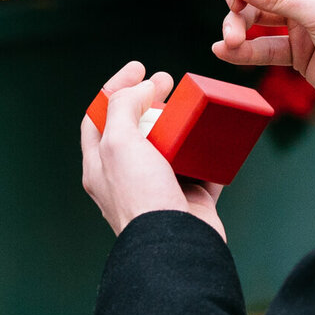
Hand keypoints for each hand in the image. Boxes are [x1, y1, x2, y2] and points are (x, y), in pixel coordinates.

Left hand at [79, 60, 225, 237]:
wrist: (176, 247)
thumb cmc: (141, 197)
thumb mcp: (119, 142)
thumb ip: (124, 107)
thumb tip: (142, 88)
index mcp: (99, 166)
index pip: (98, 116)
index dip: (115, 87)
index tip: (139, 67)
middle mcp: (126, 177)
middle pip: (136, 128)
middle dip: (150, 99)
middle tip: (168, 79)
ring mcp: (159, 189)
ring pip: (170, 147)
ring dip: (181, 122)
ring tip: (193, 103)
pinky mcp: (190, 200)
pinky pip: (202, 168)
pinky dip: (209, 150)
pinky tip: (215, 132)